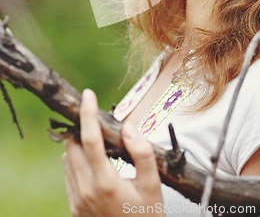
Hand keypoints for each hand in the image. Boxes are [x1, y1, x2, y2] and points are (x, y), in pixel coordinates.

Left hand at [62, 89, 163, 216]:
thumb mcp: (153, 186)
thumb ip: (142, 153)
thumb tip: (128, 127)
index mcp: (105, 182)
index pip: (90, 139)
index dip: (87, 113)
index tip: (88, 94)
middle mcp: (85, 191)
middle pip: (71, 146)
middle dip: (81, 127)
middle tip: (97, 118)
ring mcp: (77, 200)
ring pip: (67, 160)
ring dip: (78, 144)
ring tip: (98, 139)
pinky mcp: (75, 207)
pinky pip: (68, 175)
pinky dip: (76, 161)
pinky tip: (94, 161)